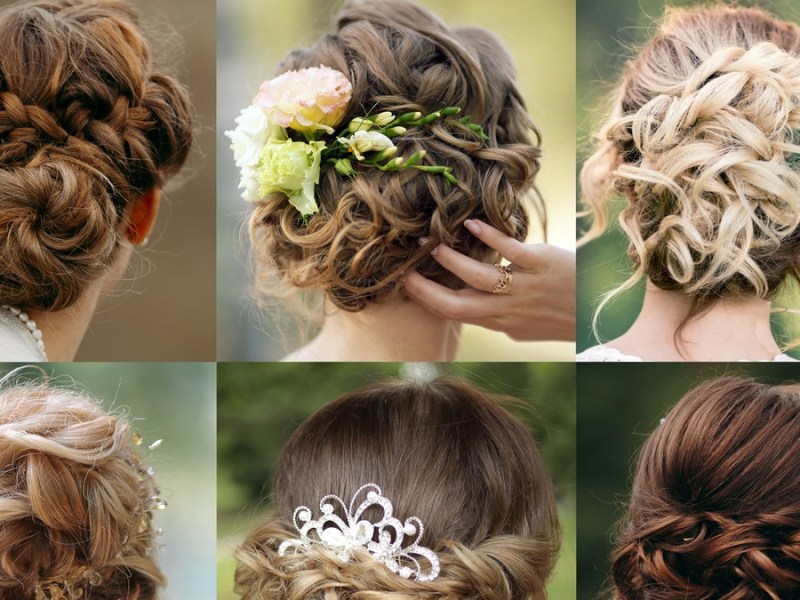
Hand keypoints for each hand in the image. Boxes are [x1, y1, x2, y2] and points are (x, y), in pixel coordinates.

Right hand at [401, 219, 575, 341]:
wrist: (600, 311)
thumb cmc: (559, 316)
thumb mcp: (522, 326)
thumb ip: (496, 315)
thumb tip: (470, 305)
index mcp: (500, 323)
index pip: (455, 314)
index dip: (427, 300)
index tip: (407, 282)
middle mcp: (509, 309)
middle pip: (458, 305)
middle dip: (427, 288)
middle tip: (407, 267)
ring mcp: (525, 286)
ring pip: (480, 278)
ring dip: (452, 261)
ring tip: (432, 244)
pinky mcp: (543, 263)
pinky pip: (511, 250)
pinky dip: (489, 236)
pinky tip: (472, 224)